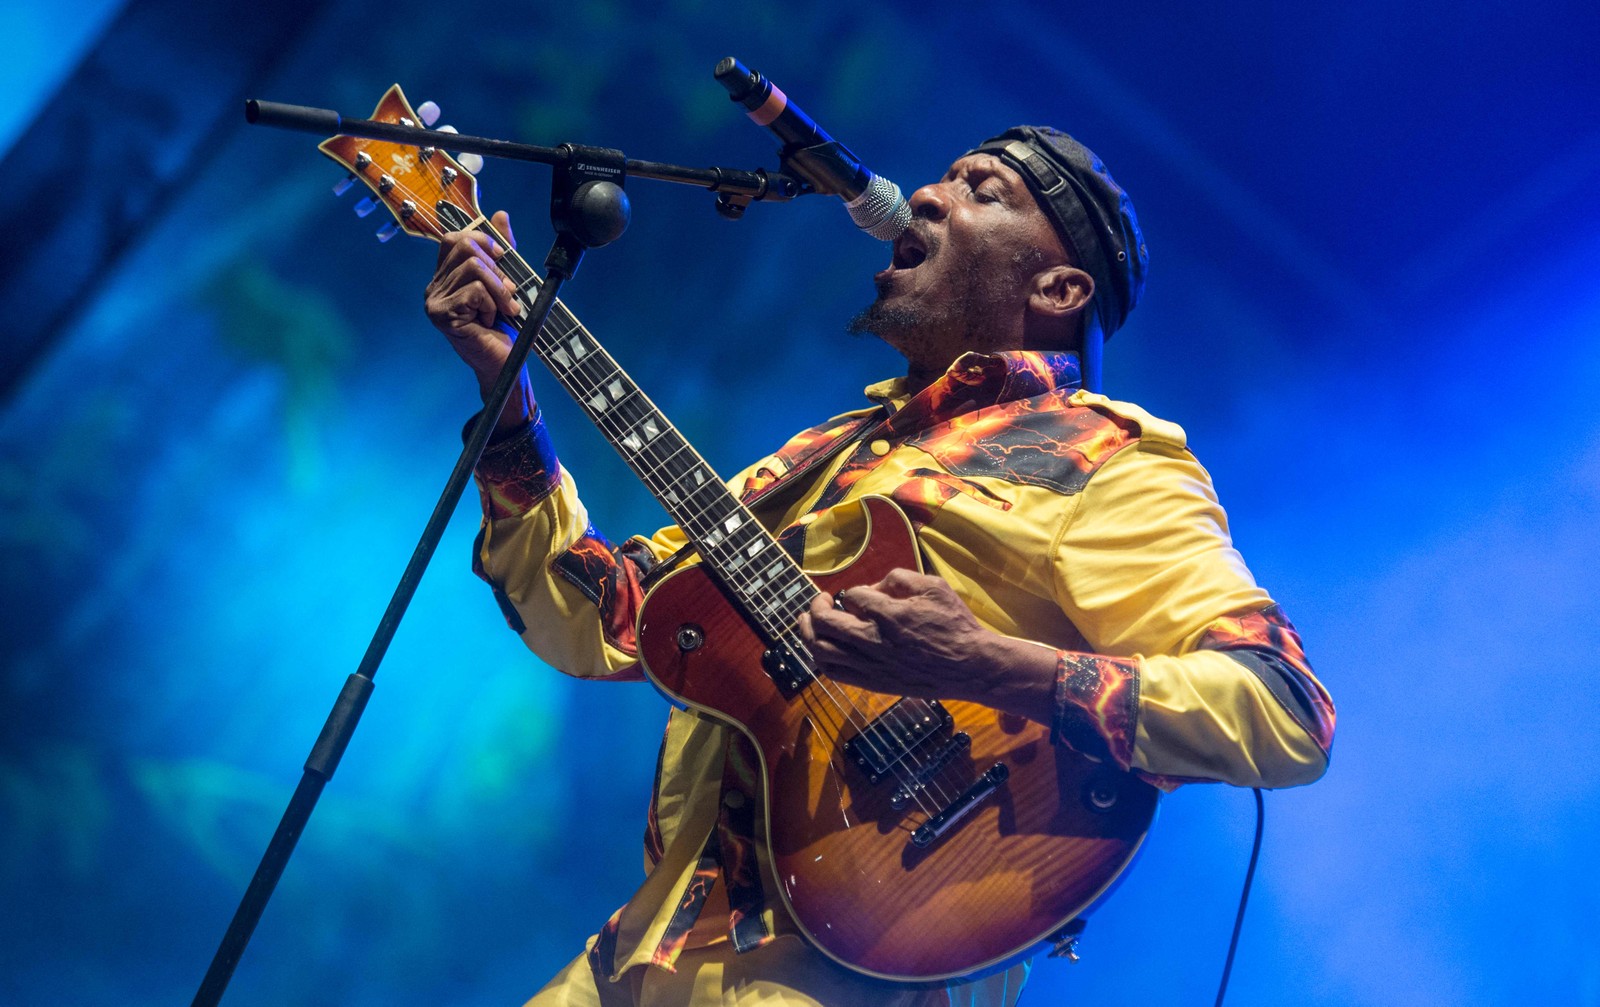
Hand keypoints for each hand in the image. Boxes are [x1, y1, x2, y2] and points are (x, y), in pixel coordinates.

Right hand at [423, 209, 531, 428]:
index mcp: (446, 276)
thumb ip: (501, 250)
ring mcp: (434, 301)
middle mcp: (434, 287)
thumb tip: (500, 215)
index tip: (502, 257)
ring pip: (473, 270)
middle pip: (465, 248)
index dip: (481, 241)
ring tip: (503, 310)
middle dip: (496, 269)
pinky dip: (491, 304)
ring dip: (498, 291)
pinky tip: (490, 321)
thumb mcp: (506, 280)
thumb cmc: (505, 324)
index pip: (454, 239)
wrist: (505, 361)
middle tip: (506, 293)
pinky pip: (474, 292)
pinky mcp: (441, 315)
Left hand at [797, 568, 1056, 724]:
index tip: (864, 594)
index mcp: (890, 614)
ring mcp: (871, 665)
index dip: (854, 591)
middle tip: (821, 600)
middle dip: (816, 606)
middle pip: (824, 622)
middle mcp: (875, 641)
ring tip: (809, 623)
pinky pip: (835, 673)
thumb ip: (901, 577)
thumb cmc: (955, 625)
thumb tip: (874, 585)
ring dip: (808, 633)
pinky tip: (824, 649)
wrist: (970, 667)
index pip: (854, 595)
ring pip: (821, 651)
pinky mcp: (874, 683)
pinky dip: (822, 658)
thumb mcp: (934, 586)